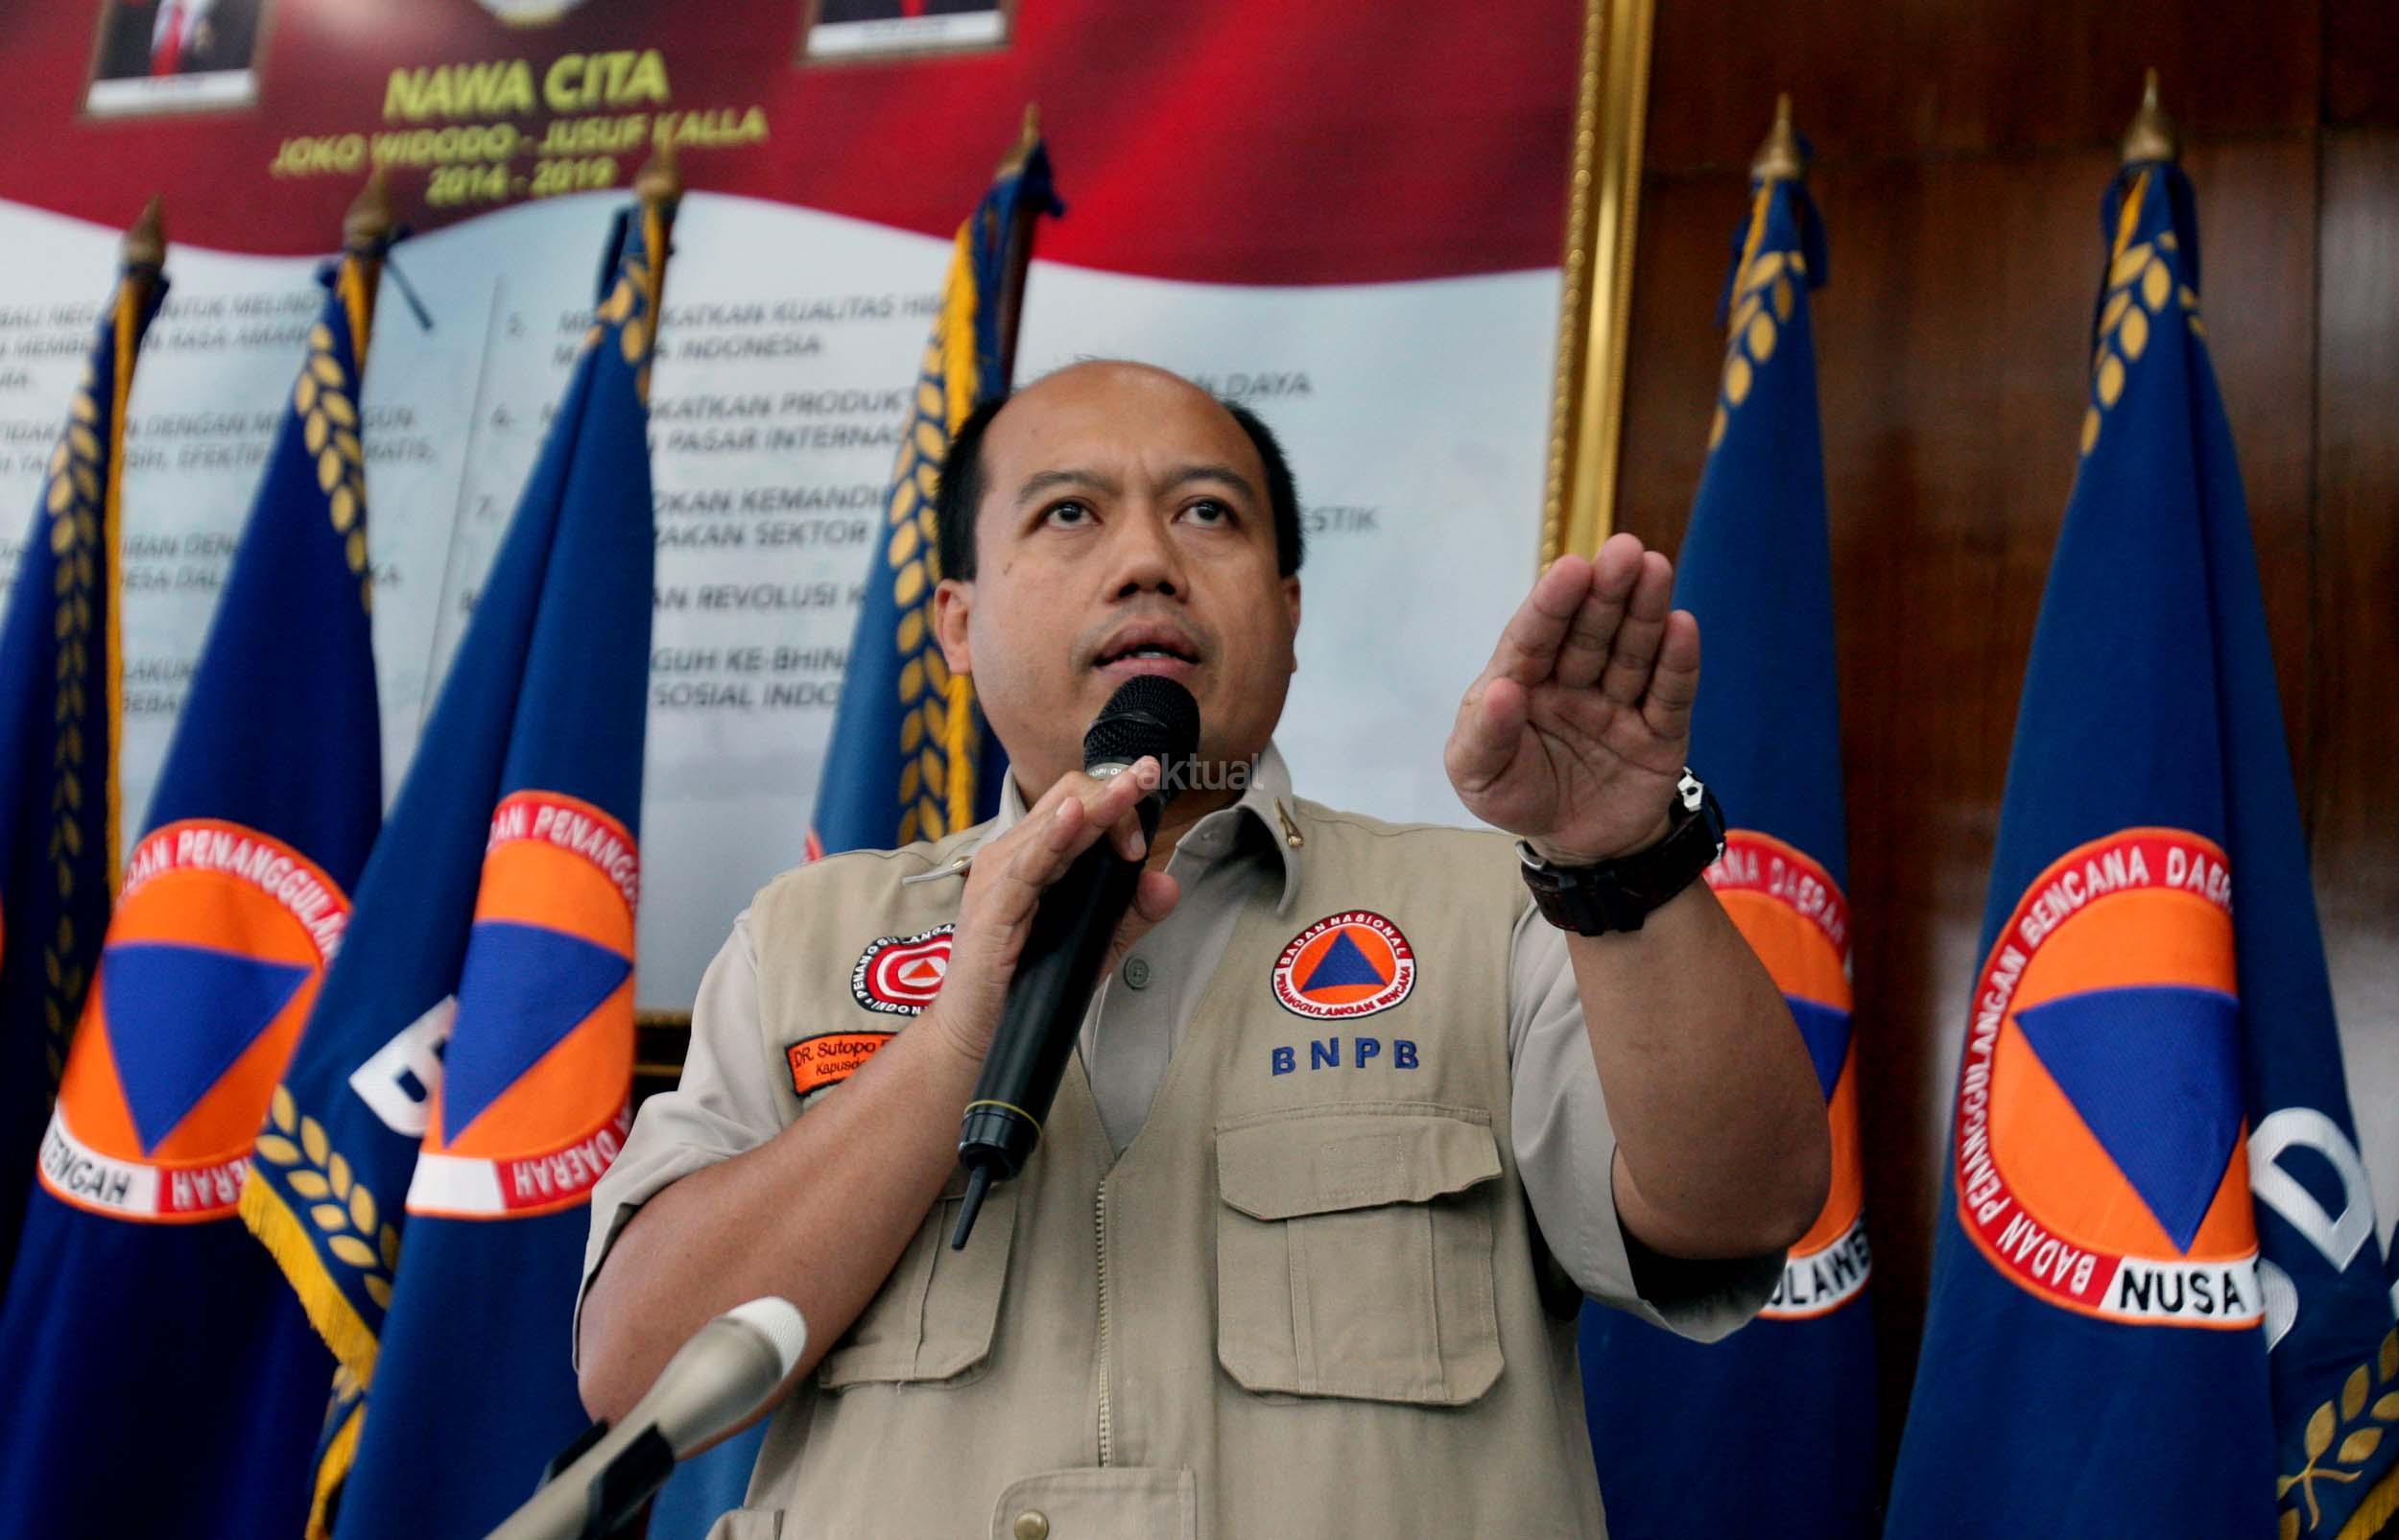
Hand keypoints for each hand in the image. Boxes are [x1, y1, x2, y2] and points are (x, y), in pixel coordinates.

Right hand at [922, 759, 1180, 1060]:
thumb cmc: (1028, 984)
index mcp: (1034, 856)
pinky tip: (1075, 817)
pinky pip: (1028, 862)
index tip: (1146, 822)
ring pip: (1054, 821)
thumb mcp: (1096, 943)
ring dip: (1098, 805)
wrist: (977, 1033)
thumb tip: (1167, 882)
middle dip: (1115, 791)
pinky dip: (1053, 837)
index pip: (1077, 802)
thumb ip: (1131, 912)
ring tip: (1131, 788)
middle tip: (1148, 782)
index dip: (1118, 803)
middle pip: (1069, 799)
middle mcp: (1014, 856)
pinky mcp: (993, 905)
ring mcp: (1000, 876)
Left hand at [1446, 533, 1698, 864]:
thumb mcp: (1479, 777)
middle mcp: (1573, 681)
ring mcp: (1619, 703)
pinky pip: (1669, 695)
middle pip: (1590, 631)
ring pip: (1633, 651)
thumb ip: (1483, 737)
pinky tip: (1682, 626)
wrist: (1576, 848)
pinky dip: (1677, 662)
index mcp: (1523, 680)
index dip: (1553, 603)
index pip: (1535, 637)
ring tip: (1654, 567)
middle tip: (1623, 550)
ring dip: (1645, 610)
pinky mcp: (1660, 731)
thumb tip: (1501, 691)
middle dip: (1606, 591)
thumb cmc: (1517, 795)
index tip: (1572, 569)